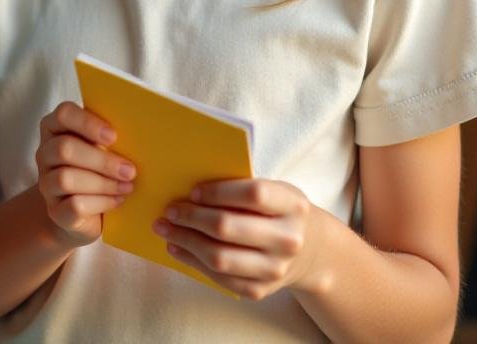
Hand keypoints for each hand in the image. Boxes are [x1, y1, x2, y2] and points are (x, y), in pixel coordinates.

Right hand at [34, 101, 135, 246]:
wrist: (84, 213)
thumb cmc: (99, 171)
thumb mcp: (103, 149)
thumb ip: (111, 138)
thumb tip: (141, 132)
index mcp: (56, 129)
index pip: (63, 114)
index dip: (87, 123)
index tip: (113, 136)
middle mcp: (45, 154)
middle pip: (64, 148)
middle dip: (101, 161)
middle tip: (130, 170)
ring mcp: (46, 184)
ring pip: (66, 179)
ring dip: (103, 184)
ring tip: (127, 187)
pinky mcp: (55, 211)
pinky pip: (74, 205)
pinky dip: (101, 203)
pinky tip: (117, 201)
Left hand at [154, 179, 328, 300]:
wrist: (311, 250)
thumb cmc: (279, 211)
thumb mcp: (274, 191)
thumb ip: (240, 188)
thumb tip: (187, 187)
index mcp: (293, 205)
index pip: (253, 194)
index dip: (218, 192)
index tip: (193, 192)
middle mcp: (288, 239)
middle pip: (228, 228)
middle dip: (191, 218)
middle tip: (169, 210)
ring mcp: (275, 269)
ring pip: (219, 257)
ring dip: (185, 240)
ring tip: (165, 228)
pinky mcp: (260, 290)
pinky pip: (219, 278)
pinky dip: (192, 261)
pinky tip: (177, 247)